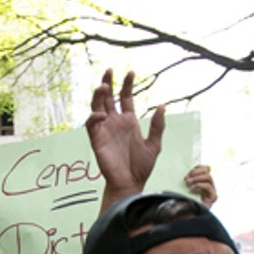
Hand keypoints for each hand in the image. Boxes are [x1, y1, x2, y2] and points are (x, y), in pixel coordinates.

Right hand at [86, 69, 165, 198]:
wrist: (130, 183)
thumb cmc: (142, 167)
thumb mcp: (154, 144)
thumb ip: (157, 126)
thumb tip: (162, 106)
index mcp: (129, 121)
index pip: (126, 97)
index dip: (127, 84)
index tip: (130, 72)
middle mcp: (115, 122)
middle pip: (109, 97)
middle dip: (108, 82)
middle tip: (109, 70)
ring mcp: (105, 129)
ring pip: (97, 106)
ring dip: (98, 95)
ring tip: (103, 85)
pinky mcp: (97, 139)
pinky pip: (91, 124)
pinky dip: (94, 116)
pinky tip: (102, 114)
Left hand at [184, 164, 216, 208]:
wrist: (187, 215)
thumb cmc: (184, 201)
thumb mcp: (184, 188)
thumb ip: (188, 179)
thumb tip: (186, 171)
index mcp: (203, 180)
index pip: (205, 168)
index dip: (197, 167)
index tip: (188, 172)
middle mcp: (208, 184)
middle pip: (207, 170)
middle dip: (196, 172)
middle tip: (186, 178)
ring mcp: (211, 191)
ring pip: (208, 177)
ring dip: (196, 178)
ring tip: (188, 182)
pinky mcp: (213, 197)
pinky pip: (208, 186)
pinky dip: (199, 185)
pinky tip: (192, 189)